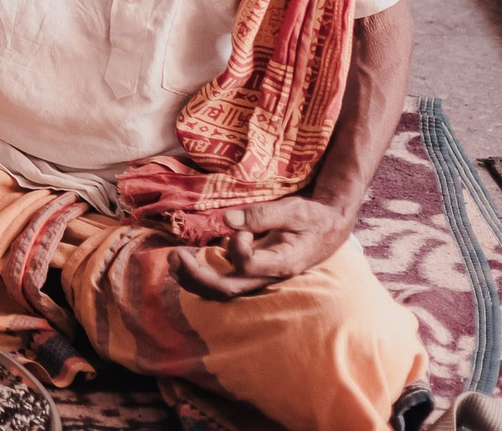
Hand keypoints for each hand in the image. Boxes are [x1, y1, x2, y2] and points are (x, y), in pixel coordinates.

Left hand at [173, 197, 353, 298]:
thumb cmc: (312, 218)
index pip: (249, 266)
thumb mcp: (293, 210)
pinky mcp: (250, 272)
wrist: (328, 228)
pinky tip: (185, 259)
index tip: (239, 230)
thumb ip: (262, 215)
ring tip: (173, 259)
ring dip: (193, 278)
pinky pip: (223, 281)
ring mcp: (258, 277)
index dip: (236, 248)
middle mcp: (267, 276)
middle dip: (197, 276)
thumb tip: (227, 219)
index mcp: (282, 263)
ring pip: (221, 290)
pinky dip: (200, 274)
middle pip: (227, 289)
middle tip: (174, 255)